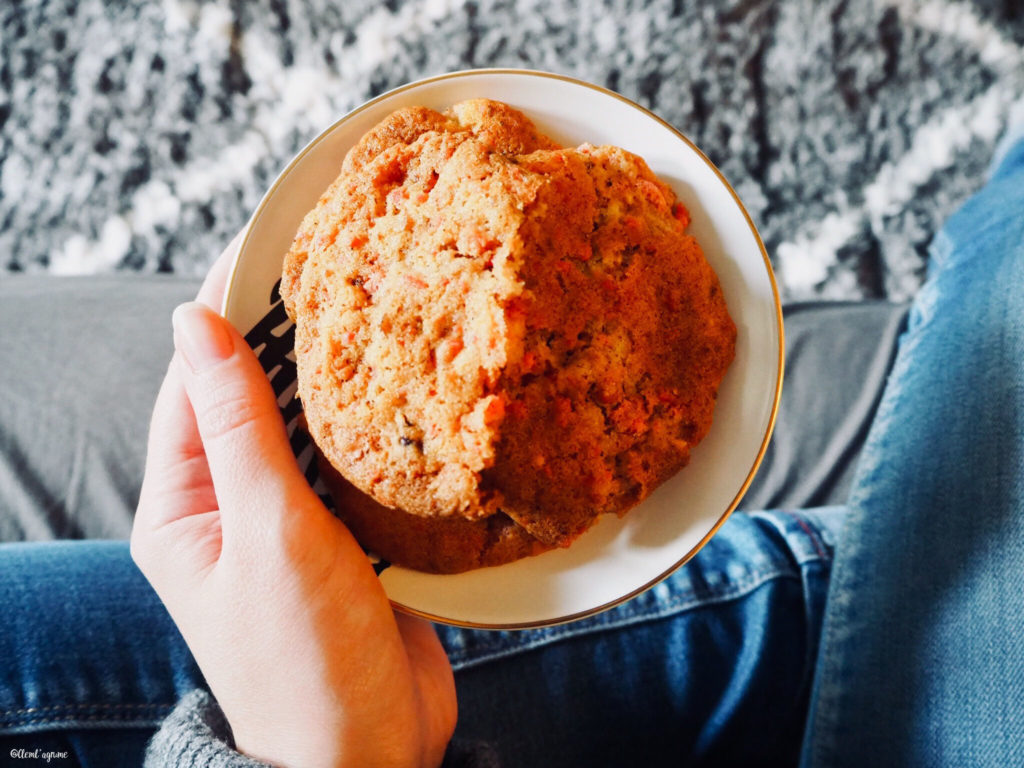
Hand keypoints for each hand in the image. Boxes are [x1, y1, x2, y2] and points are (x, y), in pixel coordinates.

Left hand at [131, 237, 455, 767]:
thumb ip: (237, 424)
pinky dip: (373, 433)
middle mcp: (231, 510)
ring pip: (310, 433)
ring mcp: (292, 526)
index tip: (266, 253)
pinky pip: (353, 469)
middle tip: (341, 275)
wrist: (370, 757)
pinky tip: (406, 394)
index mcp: (185, 507)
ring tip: (378, 317)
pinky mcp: (349, 541)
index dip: (226, 318)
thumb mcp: (265, 529)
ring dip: (337, 387)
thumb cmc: (303, 658)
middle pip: (254, 403)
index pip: (194, 386)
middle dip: (290, 346)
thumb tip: (193, 321)